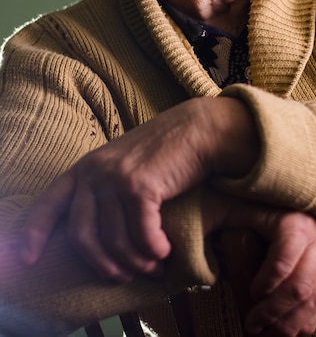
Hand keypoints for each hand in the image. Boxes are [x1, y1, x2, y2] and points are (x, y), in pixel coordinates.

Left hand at [21, 97, 257, 281]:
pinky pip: (141, 235)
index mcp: (85, 167)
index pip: (50, 203)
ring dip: (134, 262)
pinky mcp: (140, 186)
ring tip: (152, 266)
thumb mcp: (122, 163)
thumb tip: (98, 234)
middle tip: (122, 276)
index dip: (35, 234)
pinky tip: (165, 251)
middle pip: (81, 236)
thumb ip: (104, 188)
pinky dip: (154, 250)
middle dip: (101, 265)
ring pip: (114, 241)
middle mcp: (94, 171)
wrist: (195, 130)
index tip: (29, 259)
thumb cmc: (163, 151)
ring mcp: (115, 178)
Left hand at [202, 191, 315, 336]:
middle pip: (301, 285)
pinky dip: (304, 323)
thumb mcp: (245, 206)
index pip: (286, 254)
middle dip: (274, 310)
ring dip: (288, 323)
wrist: (301, 204)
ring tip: (264, 332)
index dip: (269, 278)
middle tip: (252, 323)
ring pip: (314, 300)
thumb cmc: (267, 206)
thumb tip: (198, 235)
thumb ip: (226, 218)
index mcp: (296, 221)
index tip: (252, 292)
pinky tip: (284, 331)